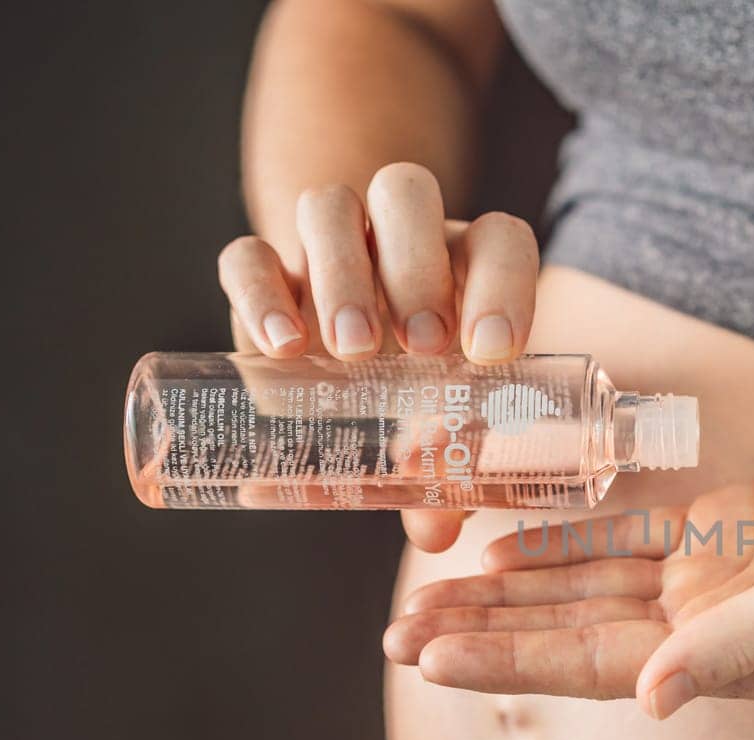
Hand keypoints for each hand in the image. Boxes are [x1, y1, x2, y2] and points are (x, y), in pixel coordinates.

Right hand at [215, 161, 539, 550]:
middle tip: (424, 348)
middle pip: (406, 195)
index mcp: (469, 262)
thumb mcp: (443, 429)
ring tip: (349, 351)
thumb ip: (449, 473)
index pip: (499, 240)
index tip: (493, 352)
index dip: (505, 284)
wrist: (346, 366)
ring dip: (342, 273)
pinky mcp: (266, 271)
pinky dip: (260, 291)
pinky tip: (279, 348)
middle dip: (417, 267)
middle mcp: (402, 237)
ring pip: (330, 208)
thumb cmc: (421, 397)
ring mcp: (331, 245)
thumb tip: (436, 529)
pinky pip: (249, 254)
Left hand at [384, 420, 753, 718]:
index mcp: (730, 661)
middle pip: (571, 633)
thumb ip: (741, 645)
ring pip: (586, 587)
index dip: (507, 663)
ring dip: (508, 592)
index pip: (596, 668)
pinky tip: (505, 545)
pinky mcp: (723, 530)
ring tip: (426, 595)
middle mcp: (707, 629)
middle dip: (483, 637)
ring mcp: (712, 580)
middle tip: (393, 636)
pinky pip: (626, 537)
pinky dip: (566, 540)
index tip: (427, 660)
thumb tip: (654, 699)